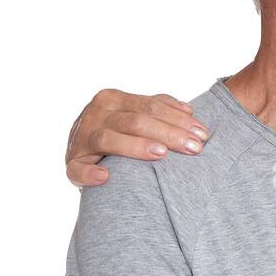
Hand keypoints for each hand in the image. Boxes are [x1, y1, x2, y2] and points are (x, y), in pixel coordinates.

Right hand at [66, 88, 209, 186]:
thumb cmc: (119, 132)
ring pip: (109, 139)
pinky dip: (90, 172)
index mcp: (113, 99)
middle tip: (195, 148)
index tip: (203, 134)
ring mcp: (81, 138)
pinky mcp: (72, 163)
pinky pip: (78, 169)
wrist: (83, 151)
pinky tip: (106, 176)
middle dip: (169, 134)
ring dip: (136, 146)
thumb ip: (159, 108)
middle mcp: (95, 115)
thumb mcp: (135, 114)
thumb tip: (188, 111)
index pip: (151, 106)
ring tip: (161, 154)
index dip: (178, 119)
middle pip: (135, 122)